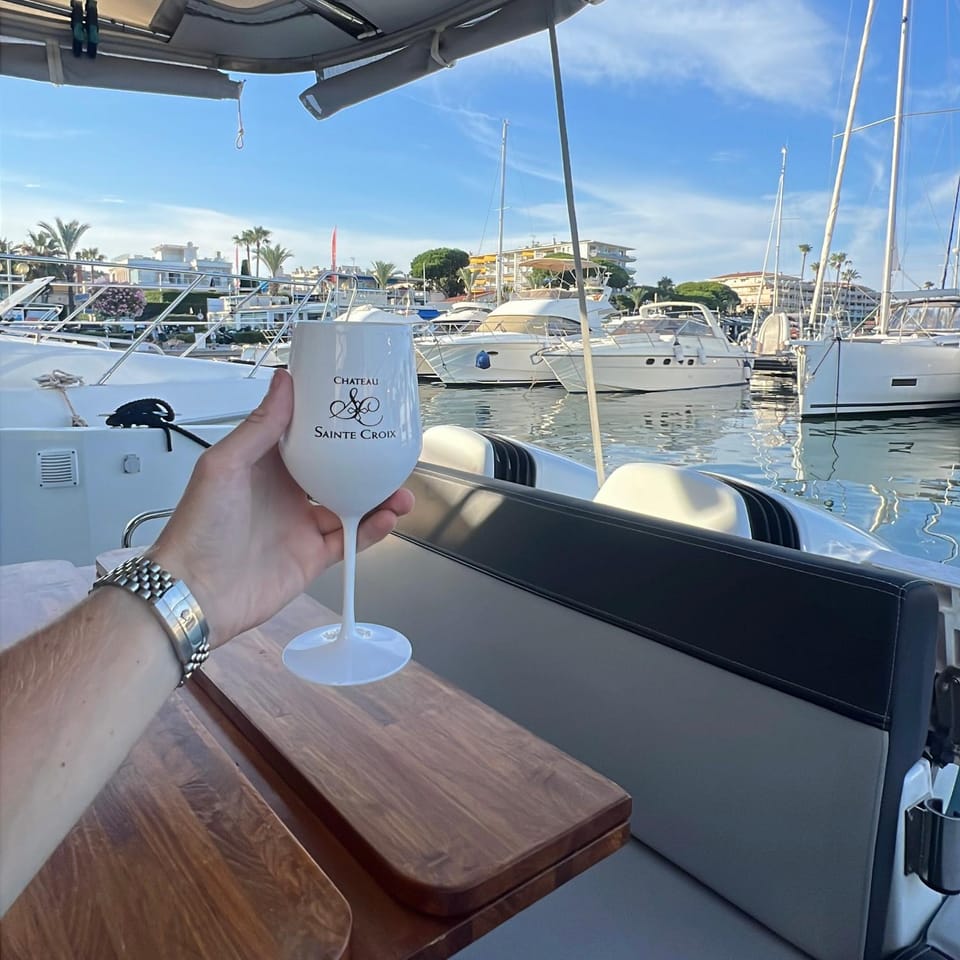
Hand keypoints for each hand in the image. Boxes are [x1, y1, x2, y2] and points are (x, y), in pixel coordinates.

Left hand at [147, 369, 413, 647]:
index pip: (306, 437)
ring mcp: (300, 525)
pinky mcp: (311, 557)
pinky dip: (372, 530)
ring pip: (351, 505)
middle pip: (337, 472)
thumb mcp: (224, 465)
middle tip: (389, 453)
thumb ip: (260, 427)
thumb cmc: (196, 529)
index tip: (356, 408)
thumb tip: (282, 384)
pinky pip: (350, 540)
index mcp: (264, 466)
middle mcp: (285, 493)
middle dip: (366, 463)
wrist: (195, 592)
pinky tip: (386, 519)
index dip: (331, 423)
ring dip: (379, 498)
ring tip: (399, 492)